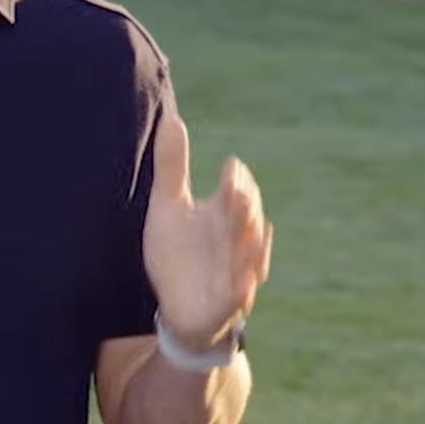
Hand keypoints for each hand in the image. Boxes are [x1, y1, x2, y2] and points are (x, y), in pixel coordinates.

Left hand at [143, 109, 272, 348]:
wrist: (179, 305)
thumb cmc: (178, 253)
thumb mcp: (169, 206)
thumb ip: (172, 166)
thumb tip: (171, 118)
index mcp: (221, 215)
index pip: (234, 191)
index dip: (235, 181)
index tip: (230, 166)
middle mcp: (233, 241)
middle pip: (247, 220)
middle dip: (246, 209)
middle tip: (239, 193)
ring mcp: (234, 272)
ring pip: (251, 257)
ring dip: (253, 246)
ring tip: (255, 230)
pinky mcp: (226, 303)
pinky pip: (239, 297)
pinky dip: (242, 291)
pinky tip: (243, 285)